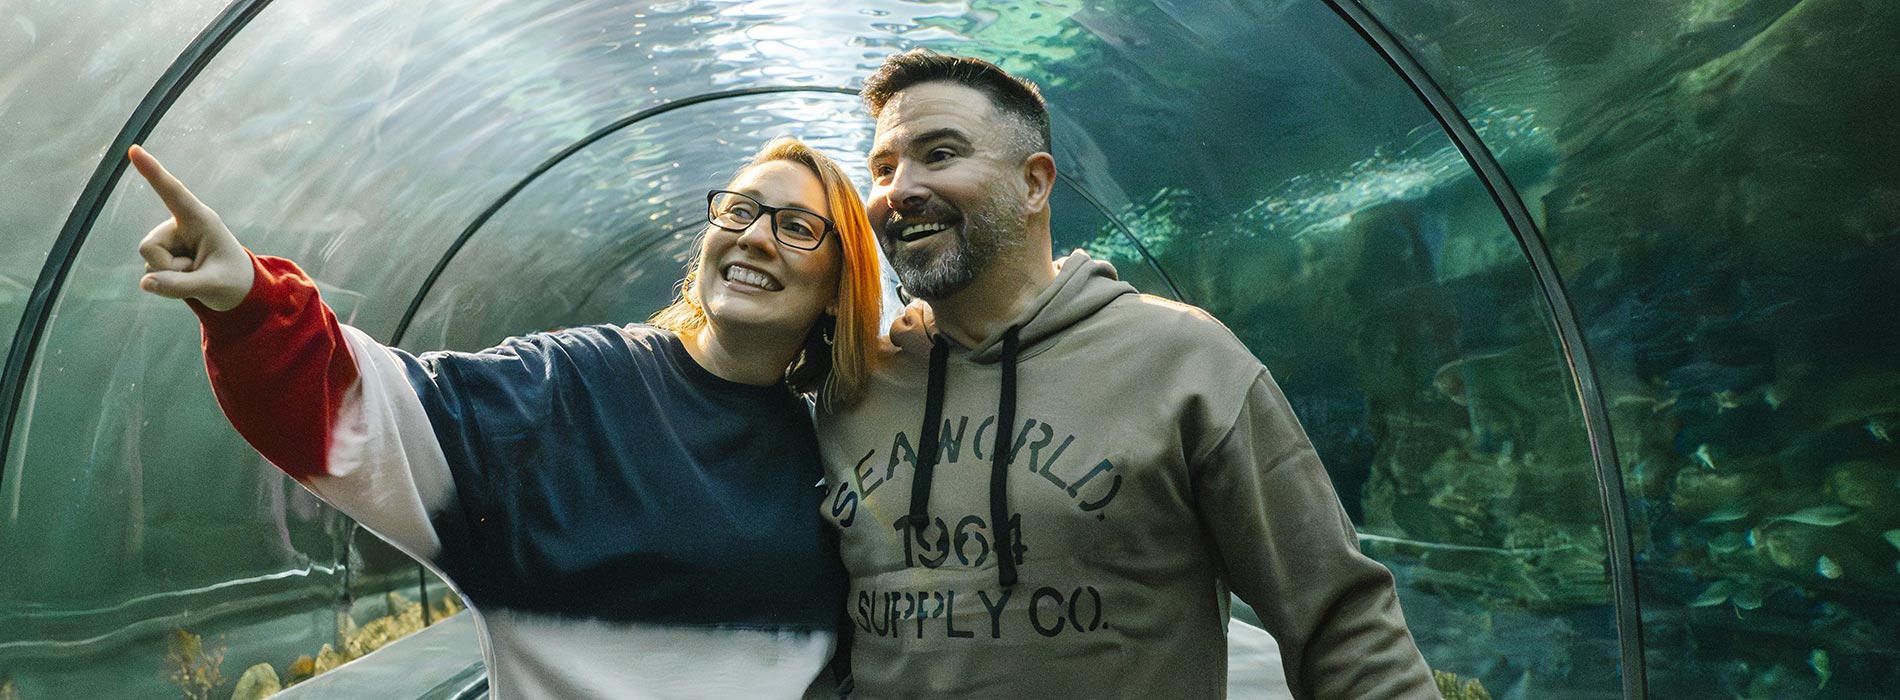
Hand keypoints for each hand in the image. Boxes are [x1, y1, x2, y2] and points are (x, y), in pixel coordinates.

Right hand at [129, 145, 253, 310]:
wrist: (236, 290)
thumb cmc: (232, 280)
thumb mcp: (213, 286)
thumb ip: (180, 286)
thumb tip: (144, 282)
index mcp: (200, 220)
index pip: (172, 192)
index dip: (153, 171)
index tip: (134, 149)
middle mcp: (179, 225)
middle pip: (149, 247)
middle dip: (169, 269)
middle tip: (199, 271)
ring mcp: (168, 239)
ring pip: (149, 263)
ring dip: (172, 277)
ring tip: (197, 273)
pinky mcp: (161, 254)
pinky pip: (151, 275)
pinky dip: (169, 285)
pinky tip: (188, 279)